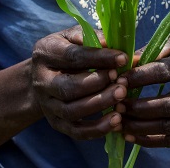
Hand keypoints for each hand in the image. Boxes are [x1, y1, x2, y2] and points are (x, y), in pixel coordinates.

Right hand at [30, 25, 128, 139]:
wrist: (44, 75)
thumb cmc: (67, 51)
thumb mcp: (76, 37)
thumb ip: (98, 39)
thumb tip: (127, 53)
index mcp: (46, 52)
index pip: (73, 56)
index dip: (99, 58)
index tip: (123, 59)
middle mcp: (42, 80)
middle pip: (68, 87)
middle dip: (98, 84)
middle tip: (122, 82)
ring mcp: (47, 104)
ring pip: (71, 111)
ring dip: (99, 105)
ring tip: (121, 97)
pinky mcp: (55, 122)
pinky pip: (75, 131)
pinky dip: (96, 129)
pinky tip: (116, 121)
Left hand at [118, 32, 169, 147]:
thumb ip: (149, 52)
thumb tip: (123, 64)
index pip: (166, 72)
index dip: (140, 78)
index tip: (119, 81)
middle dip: (139, 108)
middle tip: (117, 105)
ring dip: (141, 127)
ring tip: (119, 122)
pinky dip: (150, 140)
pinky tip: (131, 135)